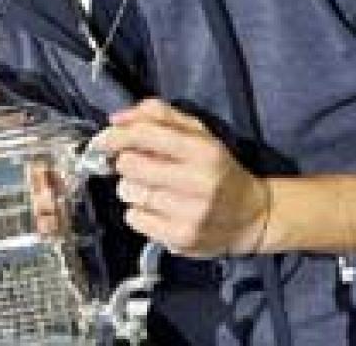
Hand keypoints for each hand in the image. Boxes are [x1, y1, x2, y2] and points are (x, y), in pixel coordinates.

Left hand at [91, 99, 268, 257]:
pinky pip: (134, 219)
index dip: (117, 135)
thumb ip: (160, 116)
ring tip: (152, 187)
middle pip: (130, 165)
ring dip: (132, 188)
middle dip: (126, 162)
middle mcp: (199, 182)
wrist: (251, 216)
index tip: (104, 139)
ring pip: (129, 192)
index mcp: (204, 150)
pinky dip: (138, 212)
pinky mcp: (180, 239)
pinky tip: (156, 208)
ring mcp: (189, 214)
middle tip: (137, 164)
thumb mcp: (199, 133)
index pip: (146, 135)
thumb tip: (118, 118)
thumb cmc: (219, 170)